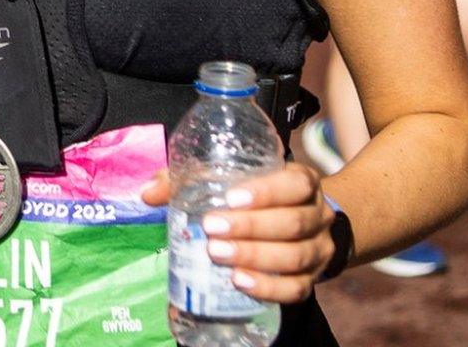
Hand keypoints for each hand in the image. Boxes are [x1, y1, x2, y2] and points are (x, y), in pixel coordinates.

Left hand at [142, 163, 334, 302]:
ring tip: (219, 255)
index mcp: (303, 182)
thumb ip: (191, 180)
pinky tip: (240, 282)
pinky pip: (297, 288)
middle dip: (250, 227)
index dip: (267, 191)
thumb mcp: (236, 179)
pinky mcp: (313, 279)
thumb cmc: (258, 196)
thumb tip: (148, 193)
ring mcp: (319, 249)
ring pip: (295, 256)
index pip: (296, 183)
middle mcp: (318, 214)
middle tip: (211, 229)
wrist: (304, 223)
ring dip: (255, 257)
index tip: (231, 198)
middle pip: (293, 222)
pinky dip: (268, 287)